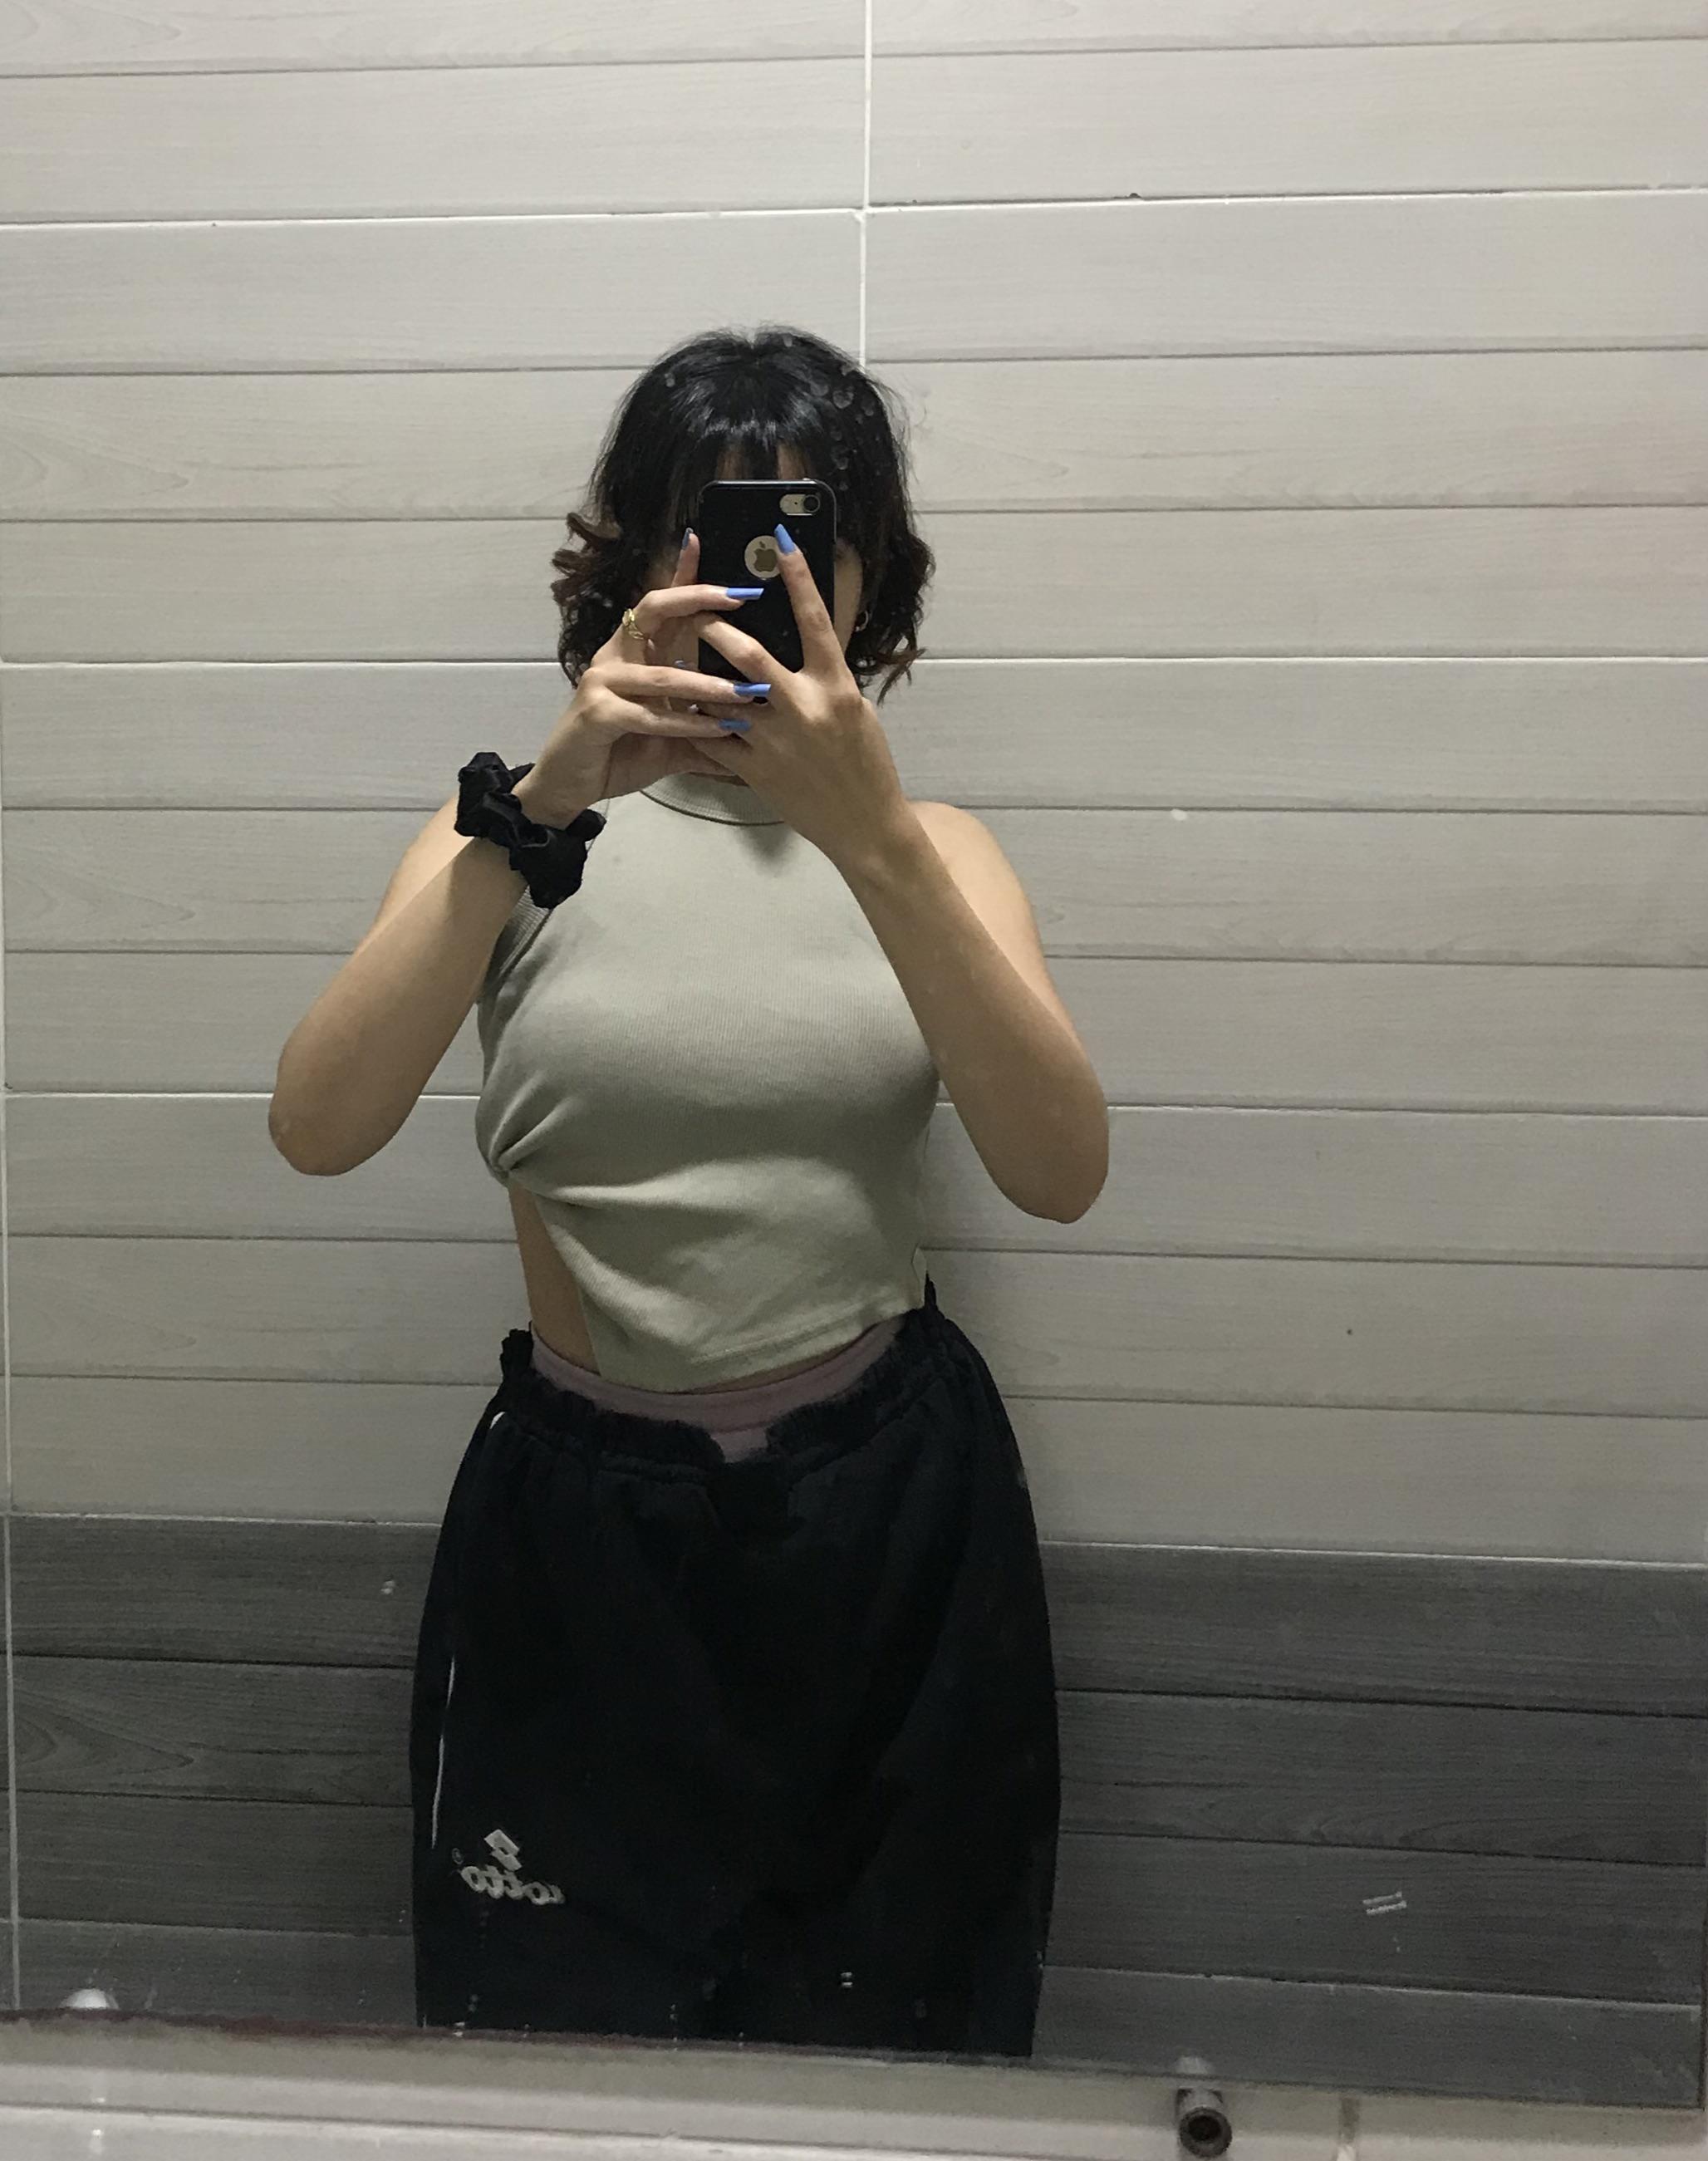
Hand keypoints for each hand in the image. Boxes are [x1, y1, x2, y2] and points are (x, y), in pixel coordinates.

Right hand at [518, 532, 759, 815]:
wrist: (569, 787)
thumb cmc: (617, 754)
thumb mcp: (671, 738)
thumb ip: (705, 727)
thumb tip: (751, 729)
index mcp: (632, 652)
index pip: (659, 604)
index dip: (681, 574)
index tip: (704, 542)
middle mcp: (615, 656)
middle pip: (653, 609)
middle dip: (697, 597)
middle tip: (740, 596)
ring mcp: (602, 681)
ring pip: (663, 674)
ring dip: (710, 684)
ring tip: (750, 692)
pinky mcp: (597, 713)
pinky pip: (651, 715)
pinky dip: (689, 725)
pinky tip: (720, 730)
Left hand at [694, 526, 912, 865]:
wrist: (863, 825)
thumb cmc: (866, 764)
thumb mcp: (856, 711)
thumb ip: (826, 678)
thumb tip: (804, 648)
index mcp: (835, 687)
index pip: (815, 621)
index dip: (798, 578)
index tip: (781, 540)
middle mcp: (803, 708)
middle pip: (749, 655)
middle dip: (717, 628)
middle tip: (697, 608)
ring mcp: (775, 740)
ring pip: (721, 696)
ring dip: (696, 674)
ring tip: (675, 656)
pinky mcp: (754, 770)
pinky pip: (715, 738)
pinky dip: (697, 721)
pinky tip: (681, 709)